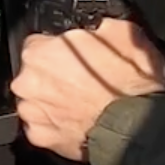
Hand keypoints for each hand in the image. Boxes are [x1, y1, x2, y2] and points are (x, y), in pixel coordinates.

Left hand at [11, 18, 164, 161]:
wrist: (137, 127)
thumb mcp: (124, 34)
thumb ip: (99, 28)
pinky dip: (56, 126)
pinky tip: (78, 122)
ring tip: (82, 105)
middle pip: (34, 74)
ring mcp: (31, 112)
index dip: (58, 50)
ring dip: (53, 102)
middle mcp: (28, 82)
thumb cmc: (129, 85)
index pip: (38, 44)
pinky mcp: (40, 137)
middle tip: (82, 83)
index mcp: (40, 53)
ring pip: (36, 101)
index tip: (74, 58)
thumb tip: (99, 27)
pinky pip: (42, 127)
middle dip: (54, 77)